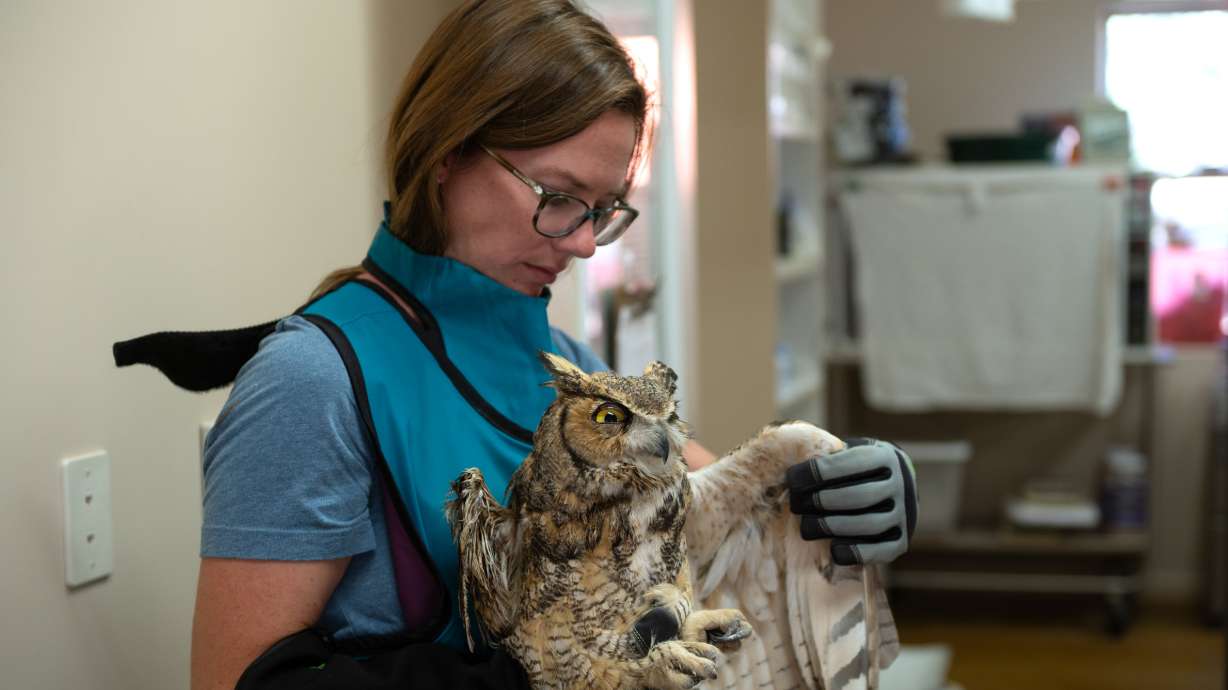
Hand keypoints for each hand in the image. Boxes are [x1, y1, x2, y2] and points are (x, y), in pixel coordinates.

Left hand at [785, 437, 917, 565]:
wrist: (895, 488)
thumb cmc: (857, 469)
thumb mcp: (849, 453)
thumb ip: (828, 458)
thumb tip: (790, 467)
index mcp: (885, 458)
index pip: (852, 463)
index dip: (818, 472)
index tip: (792, 478)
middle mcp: (900, 486)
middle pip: (860, 496)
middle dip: (822, 501)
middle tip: (796, 505)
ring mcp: (904, 515)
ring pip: (869, 524)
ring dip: (832, 527)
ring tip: (806, 527)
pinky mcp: (900, 542)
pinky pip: (879, 551)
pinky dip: (855, 552)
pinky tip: (832, 549)